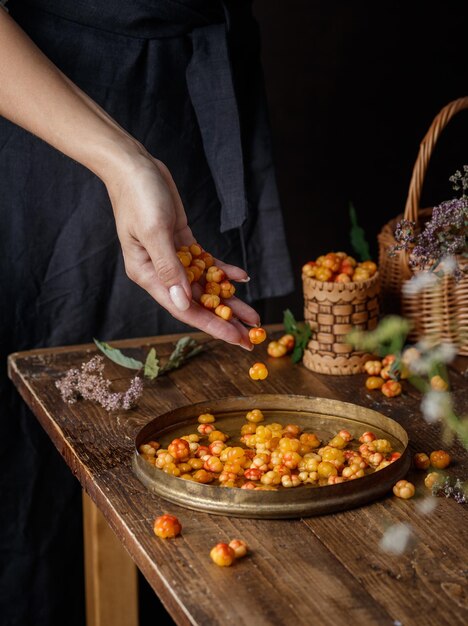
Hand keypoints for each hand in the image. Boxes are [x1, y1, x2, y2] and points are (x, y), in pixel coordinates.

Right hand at [106, 153, 258, 348]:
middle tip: (253, 335)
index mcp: (147, 274)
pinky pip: (206, 263)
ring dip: (229, 300)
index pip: (183, 309)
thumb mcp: (155, 232)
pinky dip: (223, 271)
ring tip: (253, 315)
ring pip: (205, 285)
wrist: (135, 165)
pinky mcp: (182, 243)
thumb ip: (169, 269)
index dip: (212, 326)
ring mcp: (172, 258)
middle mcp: (160, 271)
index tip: (236, 339)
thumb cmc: (139, 196)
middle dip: (225, 319)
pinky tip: (241, 277)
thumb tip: (182, 304)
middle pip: (197, 302)